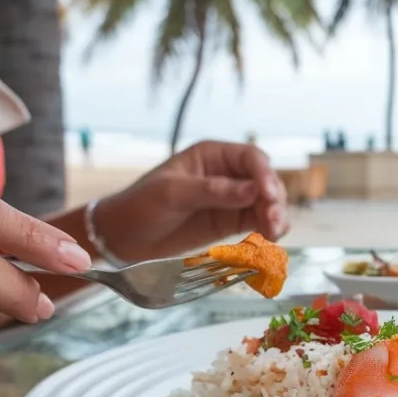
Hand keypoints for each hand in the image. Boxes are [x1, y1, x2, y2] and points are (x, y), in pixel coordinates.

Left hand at [92, 141, 288, 261]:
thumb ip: (214, 191)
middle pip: (265, 182)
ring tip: (274, 234)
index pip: (251, 158)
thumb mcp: (173, 194)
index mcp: (212, 156)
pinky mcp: (230, 223)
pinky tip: (269, 241)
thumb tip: (254, 191)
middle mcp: (227, 174)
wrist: (123, 237)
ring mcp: (231, 200)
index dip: (265, 175)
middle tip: (274, 222)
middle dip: (274, 200)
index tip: (268, 196)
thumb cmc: (141, 205)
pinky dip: (267, 231)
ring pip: (266, 204)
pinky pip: (256, 223)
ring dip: (275, 217)